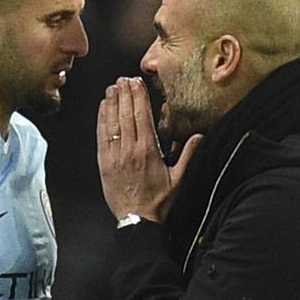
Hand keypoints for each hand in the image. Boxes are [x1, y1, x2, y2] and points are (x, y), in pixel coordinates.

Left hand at [97, 77, 200, 221]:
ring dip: (112, 102)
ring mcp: (115, 156)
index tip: (137, 82)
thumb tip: (198, 135)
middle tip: (124, 79)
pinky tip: (103, 107)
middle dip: (125, 94)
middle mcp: (130, 150)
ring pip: (112, 122)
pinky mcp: (104, 163)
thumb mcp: (178, 179)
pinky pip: (101, 136)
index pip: (143, 116)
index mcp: (149, 151)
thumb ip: (188, 155)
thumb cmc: (158, 201)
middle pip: (126, 114)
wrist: (137, 220)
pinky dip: (102, 119)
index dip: (139, 96)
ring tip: (113, 87)